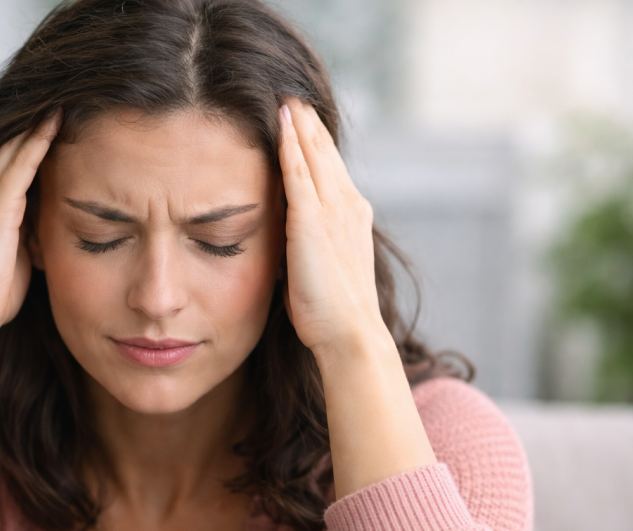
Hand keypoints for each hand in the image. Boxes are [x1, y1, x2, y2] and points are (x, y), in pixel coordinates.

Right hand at [0, 109, 61, 339]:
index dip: (29, 134)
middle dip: (35, 118)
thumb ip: (27, 230)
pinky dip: (39, 139)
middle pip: (9, 142)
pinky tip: (57, 120)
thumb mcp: (14, 253)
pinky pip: (21, 163)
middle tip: (63, 92)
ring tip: (65, 94)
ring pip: (15, 145)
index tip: (56, 114)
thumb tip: (51, 222)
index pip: (7, 157)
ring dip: (39, 119)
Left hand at [277, 99, 385, 359]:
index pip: (331, 170)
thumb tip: (290, 241)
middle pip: (325, 153)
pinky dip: (290, 144)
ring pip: (313, 154)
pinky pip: (298, 172)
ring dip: (299, 123)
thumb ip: (310, 246)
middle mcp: (347, 206)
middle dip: (309, 124)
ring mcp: (331, 211)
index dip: (317, 144)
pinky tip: (280, 122)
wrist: (349, 333)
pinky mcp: (311, 221)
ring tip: (286, 98)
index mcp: (352, 217)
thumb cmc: (333, 314)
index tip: (303, 120)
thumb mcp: (323, 268)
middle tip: (293, 96)